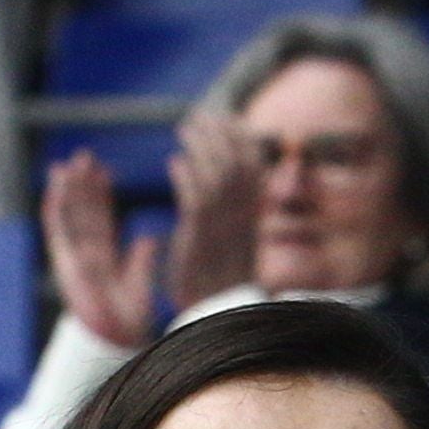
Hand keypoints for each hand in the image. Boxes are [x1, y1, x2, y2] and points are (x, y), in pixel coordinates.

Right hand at [38, 147, 153, 347]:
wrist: (114, 340)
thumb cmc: (127, 321)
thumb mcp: (139, 284)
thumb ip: (141, 260)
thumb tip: (149, 237)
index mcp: (102, 259)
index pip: (101, 220)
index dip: (102, 196)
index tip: (104, 172)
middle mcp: (84, 255)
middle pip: (83, 213)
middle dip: (83, 185)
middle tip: (85, 157)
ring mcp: (73, 257)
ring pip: (69, 216)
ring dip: (69, 190)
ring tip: (71, 163)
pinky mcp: (65, 261)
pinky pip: (58, 231)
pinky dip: (56, 208)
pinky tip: (56, 187)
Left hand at [160, 101, 262, 313]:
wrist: (221, 313)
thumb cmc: (224, 276)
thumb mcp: (237, 237)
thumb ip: (235, 207)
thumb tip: (230, 177)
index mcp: (254, 212)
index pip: (255, 163)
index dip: (242, 136)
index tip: (226, 117)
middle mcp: (242, 215)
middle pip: (236, 160)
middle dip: (219, 132)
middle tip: (199, 114)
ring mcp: (222, 225)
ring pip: (217, 173)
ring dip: (201, 146)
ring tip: (184, 128)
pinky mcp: (200, 238)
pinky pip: (195, 199)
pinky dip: (186, 176)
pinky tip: (174, 162)